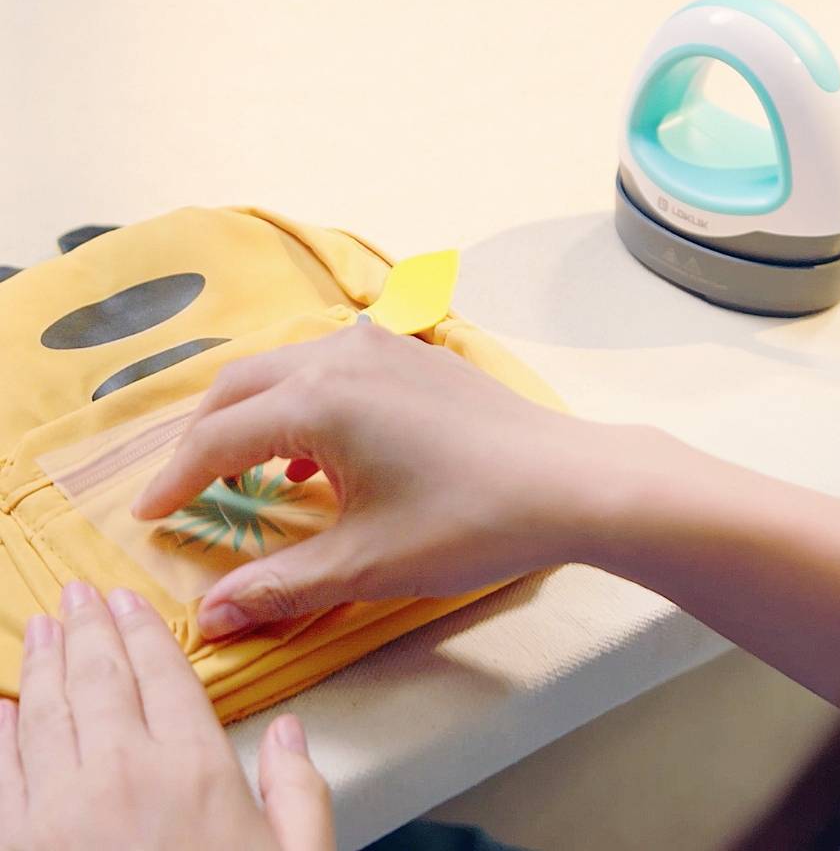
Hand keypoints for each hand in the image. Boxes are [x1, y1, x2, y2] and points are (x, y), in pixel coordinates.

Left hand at [0, 583, 333, 850]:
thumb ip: (301, 791)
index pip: (167, 675)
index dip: (145, 631)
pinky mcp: (16, 849)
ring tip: (42, 626)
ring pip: (48, 713)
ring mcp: (61, 814)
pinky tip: (0, 708)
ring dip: (43, 662)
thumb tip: (292, 730)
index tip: (129, 602)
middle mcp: (125, 775)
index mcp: (197, 770)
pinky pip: (2, 775)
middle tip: (78, 593)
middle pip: (103, 678)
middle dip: (89, 628)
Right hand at [132, 325, 643, 637]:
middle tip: (189, 491)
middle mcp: (340, 354)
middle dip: (204, 438)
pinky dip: (304, 403)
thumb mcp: (367, 562)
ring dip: (255, 415)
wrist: (569, 482)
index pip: (217, 438)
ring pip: (286, 368)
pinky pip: (332, 366)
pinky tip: (319, 453)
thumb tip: (209, 616)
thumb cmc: (470, 520)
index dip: (176, 480)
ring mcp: (382, 344)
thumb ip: (279, 585)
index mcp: (317, 399)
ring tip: (247, 471)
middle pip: (240, 387)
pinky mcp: (414, 352)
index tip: (149, 515)